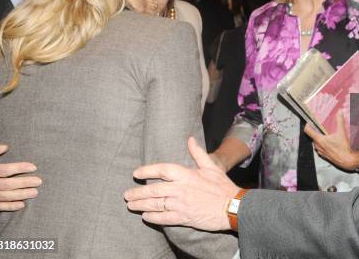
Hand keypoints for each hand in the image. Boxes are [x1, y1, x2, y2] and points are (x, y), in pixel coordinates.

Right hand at [0, 143, 41, 211]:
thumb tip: (5, 147)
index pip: (4, 170)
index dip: (19, 168)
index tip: (34, 167)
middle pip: (6, 185)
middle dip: (23, 183)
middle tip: (39, 182)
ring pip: (3, 196)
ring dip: (20, 195)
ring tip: (35, 193)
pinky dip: (9, 207)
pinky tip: (22, 205)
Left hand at [124, 137, 240, 230]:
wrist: (232, 207)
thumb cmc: (222, 186)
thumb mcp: (211, 167)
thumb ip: (198, 153)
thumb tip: (190, 139)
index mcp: (187, 175)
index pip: (162, 170)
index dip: (147, 171)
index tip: (136, 173)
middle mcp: (181, 189)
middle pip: (153, 190)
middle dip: (137, 193)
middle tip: (126, 195)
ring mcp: (181, 204)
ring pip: (156, 205)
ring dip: (141, 205)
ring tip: (131, 205)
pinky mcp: (184, 218)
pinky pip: (164, 218)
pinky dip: (153, 218)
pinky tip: (146, 217)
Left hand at [304, 113, 358, 170]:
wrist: (347, 161)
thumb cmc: (344, 149)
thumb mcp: (342, 133)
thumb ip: (340, 121)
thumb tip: (339, 112)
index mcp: (320, 140)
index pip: (308, 131)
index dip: (307, 125)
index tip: (309, 121)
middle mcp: (318, 146)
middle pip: (312, 136)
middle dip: (315, 131)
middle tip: (319, 126)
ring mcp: (320, 152)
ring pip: (316, 143)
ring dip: (318, 138)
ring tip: (324, 134)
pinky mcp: (324, 156)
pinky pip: (320, 148)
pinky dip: (322, 144)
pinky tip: (329, 143)